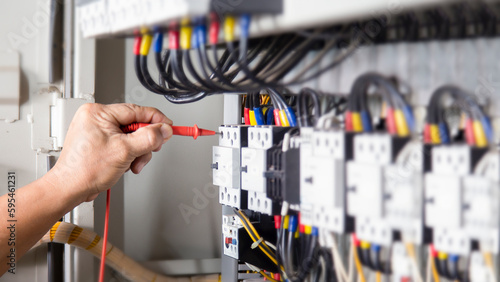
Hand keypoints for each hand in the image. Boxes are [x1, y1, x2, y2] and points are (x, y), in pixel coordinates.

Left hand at [45, 103, 172, 202]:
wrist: (69, 188)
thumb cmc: (85, 170)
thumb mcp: (124, 151)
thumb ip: (149, 138)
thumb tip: (164, 129)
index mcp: (99, 112)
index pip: (136, 110)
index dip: (156, 119)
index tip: (168, 127)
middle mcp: (96, 118)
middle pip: (135, 125)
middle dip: (143, 142)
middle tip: (146, 152)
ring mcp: (97, 131)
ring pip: (131, 137)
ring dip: (137, 152)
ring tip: (131, 164)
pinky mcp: (99, 142)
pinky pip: (123, 144)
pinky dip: (128, 156)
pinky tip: (124, 165)